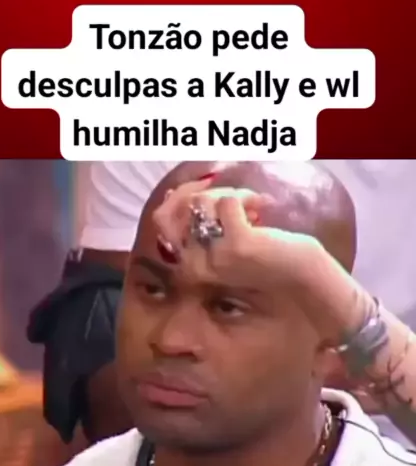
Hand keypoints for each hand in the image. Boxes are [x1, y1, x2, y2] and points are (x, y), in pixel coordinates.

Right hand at [153, 184, 322, 290]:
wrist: (303, 278)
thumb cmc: (268, 260)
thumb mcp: (225, 246)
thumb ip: (202, 229)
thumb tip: (178, 193)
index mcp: (190, 265)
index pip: (161, 220)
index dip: (180, 195)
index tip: (206, 188)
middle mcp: (196, 264)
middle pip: (176, 208)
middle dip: (204, 191)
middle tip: (234, 196)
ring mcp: (216, 255)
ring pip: (200, 202)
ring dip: (229, 194)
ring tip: (250, 205)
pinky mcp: (238, 244)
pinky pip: (227, 202)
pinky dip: (246, 197)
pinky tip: (260, 208)